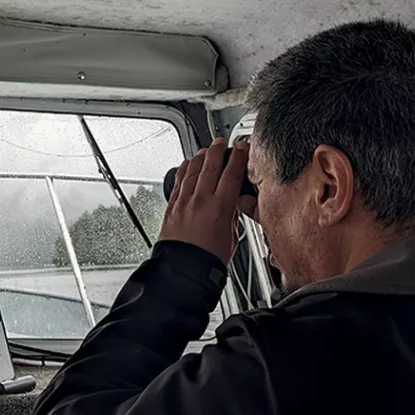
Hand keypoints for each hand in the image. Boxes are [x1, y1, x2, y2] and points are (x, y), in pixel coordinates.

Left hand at [158, 138, 248, 263]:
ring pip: (192, 170)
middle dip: (218, 150)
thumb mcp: (231, 238)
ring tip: (206, 149)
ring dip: (201, 157)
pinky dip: (184, 170)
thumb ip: (233, 217)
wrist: (182, 272)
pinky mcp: (172, 208)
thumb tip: (234, 204)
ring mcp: (184, 202)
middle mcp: (200, 201)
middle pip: (210, 166)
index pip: (232, 174)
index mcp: (220, 208)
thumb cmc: (207, 261)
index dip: (239, 157)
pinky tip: (187, 164)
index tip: (242, 147)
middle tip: (222, 141)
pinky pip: (179, 182)